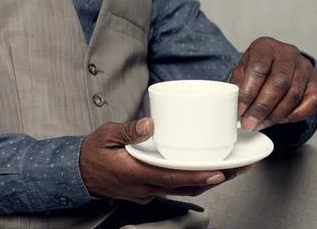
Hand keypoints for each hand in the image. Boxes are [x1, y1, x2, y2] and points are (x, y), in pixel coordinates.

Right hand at [79, 118, 250, 203]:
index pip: (171, 177)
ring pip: (183, 189)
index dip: (197, 176)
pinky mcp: (147, 190)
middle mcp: (144, 187)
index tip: (219, 171)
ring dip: (207, 181)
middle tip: (239, 168)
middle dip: (214, 178)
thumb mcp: (105, 135)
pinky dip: (192, 181)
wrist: (78, 173)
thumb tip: (150, 123)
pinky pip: (174, 188)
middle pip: (185, 186)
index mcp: (135, 173)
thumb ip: (128, 130)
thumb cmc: (91, 153)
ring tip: (230, 169)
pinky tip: (203, 171)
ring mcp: (146, 192)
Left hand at [230, 37, 316, 131]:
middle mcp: (288, 53)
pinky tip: (278, 120)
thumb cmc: (258, 66)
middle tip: (250, 123)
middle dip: (262, 107)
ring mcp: (305, 67)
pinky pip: (310, 103)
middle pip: (279, 83)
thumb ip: (239, 85)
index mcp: (266, 47)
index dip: (248, 93)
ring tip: (260, 124)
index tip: (240, 111)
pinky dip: (294, 115)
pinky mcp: (316, 81)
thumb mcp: (243, 69)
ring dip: (275, 115)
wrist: (278, 61)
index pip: (258, 69)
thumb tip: (237, 108)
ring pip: (293, 95)